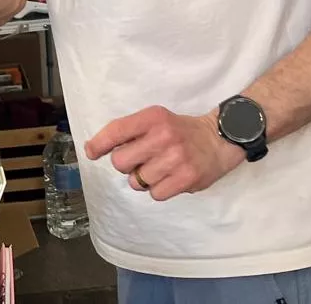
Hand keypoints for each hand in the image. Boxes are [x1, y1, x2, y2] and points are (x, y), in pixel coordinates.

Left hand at [85, 107, 243, 201]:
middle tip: (140, 160)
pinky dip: (158, 189)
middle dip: (126, 164)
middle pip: (120, 162)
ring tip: (159, 169)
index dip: (99, 144)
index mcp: (153, 117)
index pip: (116, 131)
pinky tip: (169, 178)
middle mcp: (163, 136)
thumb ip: (131, 131)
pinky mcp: (186, 178)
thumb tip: (95, 148)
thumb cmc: (181, 131)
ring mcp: (175, 158)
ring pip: (137, 181)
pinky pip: (155, 194)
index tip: (91, 152)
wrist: (219, 140)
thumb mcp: (158, 119)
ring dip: (143, 179)